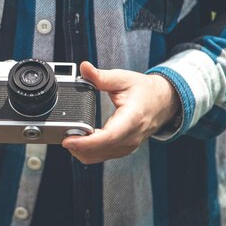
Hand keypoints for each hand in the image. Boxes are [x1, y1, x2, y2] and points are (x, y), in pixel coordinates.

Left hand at [62, 62, 179, 163]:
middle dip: (78, 146)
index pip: (109, 137)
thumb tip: (84, 68)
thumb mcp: (123, 79)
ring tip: (68, 136)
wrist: (163, 102)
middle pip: (101, 150)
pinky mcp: (123, 149)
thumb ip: (101, 76)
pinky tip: (79, 142)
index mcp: (132, 118)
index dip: (86, 141)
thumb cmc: (145, 91)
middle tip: (62, 135)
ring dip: (81, 151)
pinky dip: (88, 152)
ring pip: (99, 157)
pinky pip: (102, 156)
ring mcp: (128, 146)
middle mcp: (131, 137)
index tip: (69, 140)